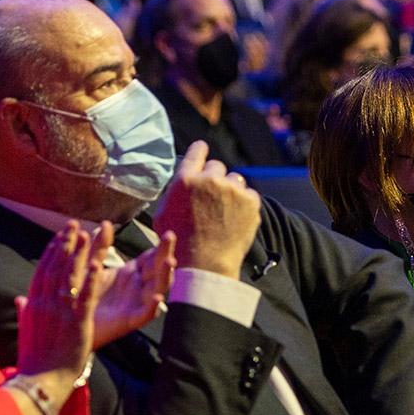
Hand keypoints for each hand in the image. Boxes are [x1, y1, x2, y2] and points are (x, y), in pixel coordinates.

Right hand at [15, 221, 104, 384]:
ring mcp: (60, 311)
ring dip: (78, 253)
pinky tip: (97, 263)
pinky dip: (91, 279)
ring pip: (69, 276)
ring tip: (85, 233)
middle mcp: (44, 303)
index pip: (42, 271)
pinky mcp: (76, 322)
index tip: (59, 237)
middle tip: (73, 225)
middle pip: (55, 267)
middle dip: (65, 244)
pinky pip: (85, 296)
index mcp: (33, 305)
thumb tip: (20, 299)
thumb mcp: (26, 331)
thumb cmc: (34, 360)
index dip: (51, 252)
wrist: (40, 381)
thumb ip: (25, 311)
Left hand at [92, 229, 176, 346]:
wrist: (72, 324)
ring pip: (158, 288)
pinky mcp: (130, 321)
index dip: (160, 246)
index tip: (168, 233)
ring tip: (170, 262)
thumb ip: (99, 247)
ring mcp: (137, 303)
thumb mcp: (90, 267)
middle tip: (171, 238)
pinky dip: (153, 305)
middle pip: (158, 268)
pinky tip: (158, 296)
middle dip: (166, 253)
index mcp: (132, 273)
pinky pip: (146, 313)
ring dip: (166, 276)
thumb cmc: (84, 295)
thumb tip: (106, 223)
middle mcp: (139, 287)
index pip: (151, 256)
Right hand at [152, 142, 261, 277]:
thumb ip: (174, 193)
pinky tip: (236, 219)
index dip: (201, 150)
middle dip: (215, 180)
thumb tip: (182, 183)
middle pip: (217, 167)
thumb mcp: (163, 215)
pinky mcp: (250, 201)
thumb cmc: (179, 245)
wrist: (204, 265)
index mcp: (185, 180)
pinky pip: (250, 194)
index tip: (203, 148)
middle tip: (213, 200)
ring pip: (235, 180)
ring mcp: (232, 190)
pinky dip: (245, 204)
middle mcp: (210, 180)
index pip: (197, 153)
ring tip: (225, 213)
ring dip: (231, 191)